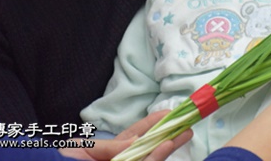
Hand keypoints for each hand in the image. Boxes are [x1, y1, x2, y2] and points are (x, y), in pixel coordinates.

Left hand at [59, 111, 192, 160]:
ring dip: (166, 148)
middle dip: (168, 137)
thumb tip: (137, 141)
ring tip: (182, 134)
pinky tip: (166, 146)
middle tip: (188, 126)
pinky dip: (156, 159)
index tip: (170, 114)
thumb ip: (110, 147)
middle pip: (148, 150)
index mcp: (108, 154)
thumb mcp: (82, 151)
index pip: (136, 138)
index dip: (154, 125)